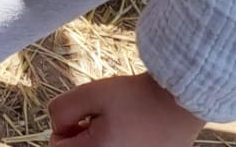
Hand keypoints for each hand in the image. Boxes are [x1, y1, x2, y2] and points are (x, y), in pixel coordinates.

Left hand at [49, 73, 202, 146]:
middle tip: (100, 119)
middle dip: (82, 136)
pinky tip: (132, 133)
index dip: (63, 127)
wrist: (178, 104)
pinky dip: (120, 144)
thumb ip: (62, 110)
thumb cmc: (135, 98)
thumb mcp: (89, 93)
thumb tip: (57, 126)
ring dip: (101, 141)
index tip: (81, 115)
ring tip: (118, 126)